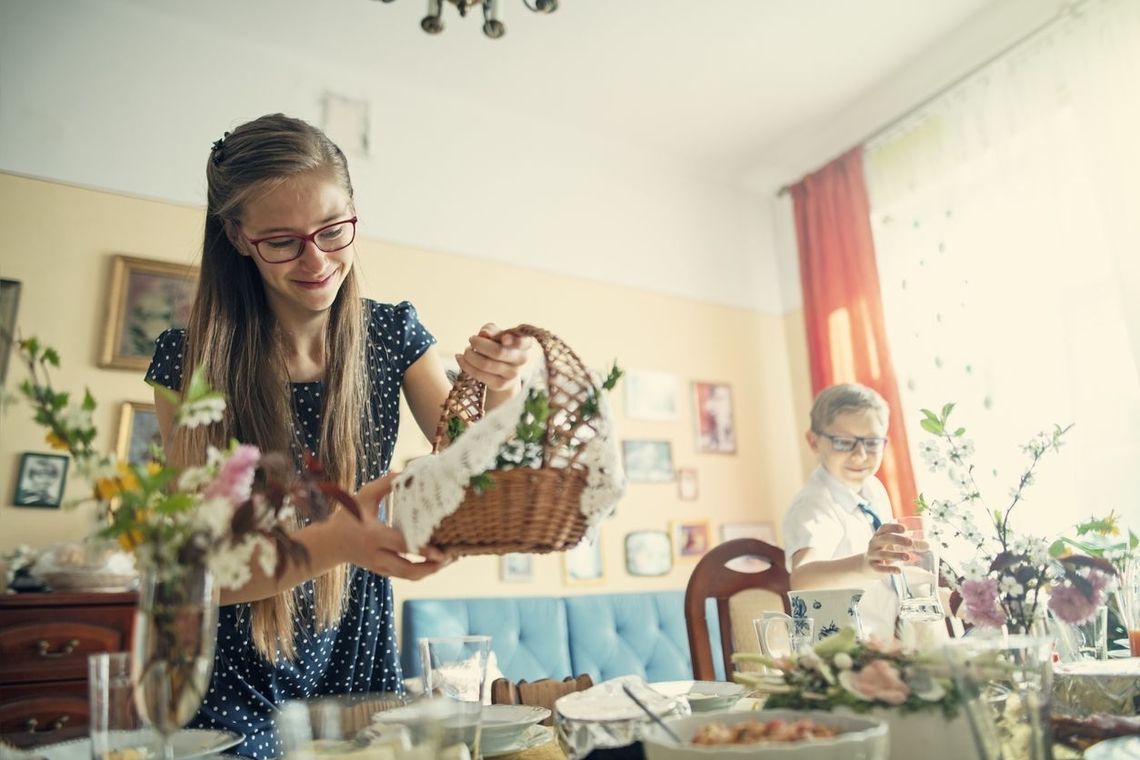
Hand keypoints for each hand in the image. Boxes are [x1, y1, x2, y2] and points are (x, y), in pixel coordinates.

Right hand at [331, 474, 447, 579]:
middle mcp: (377, 556)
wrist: (330, 544)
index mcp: (373, 536)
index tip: (441, 551)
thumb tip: (408, 472)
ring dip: (431, 571)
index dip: (422, 550)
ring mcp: (380, 567)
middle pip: (408, 570)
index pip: (401, 545)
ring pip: (409, 576)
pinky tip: (438, 562)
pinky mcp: (383, 572)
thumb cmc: (349, 515)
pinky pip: (406, 576)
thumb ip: (385, 484)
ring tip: (450, 559)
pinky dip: (423, 571)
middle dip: (432, 567)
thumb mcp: (363, 496)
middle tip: (452, 557)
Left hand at [455, 323, 533, 392]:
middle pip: (499, 352)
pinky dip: (466, 365)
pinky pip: (479, 375)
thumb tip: (484, 334)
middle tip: (471, 339)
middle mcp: (522, 359)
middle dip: (480, 344)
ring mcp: (512, 374)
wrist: (502, 372)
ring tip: (466, 350)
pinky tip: (460, 359)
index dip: (514, 340)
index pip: (525, 341)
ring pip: (486, 364)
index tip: (503, 338)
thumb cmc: (499, 345)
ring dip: (471, 355)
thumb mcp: (496, 334)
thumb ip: (492, 330)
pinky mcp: (500, 385)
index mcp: (525, 343)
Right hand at [863, 523, 912, 574]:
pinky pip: (879, 568)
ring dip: (895, 555)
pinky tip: (898, 571)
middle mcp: (874, 543)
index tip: (904, 529)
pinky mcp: (872, 566)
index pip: (884, 528)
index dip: (894, 527)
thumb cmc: (884, 551)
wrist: (867, 565)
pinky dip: (889, 569)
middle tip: (910, 542)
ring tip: (908, 557)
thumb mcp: (895, 546)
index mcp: (880, 535)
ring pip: (882, 554)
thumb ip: (911, 545)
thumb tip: (928, 545)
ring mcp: (872, 555)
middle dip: (897, 540)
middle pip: (884, 539)